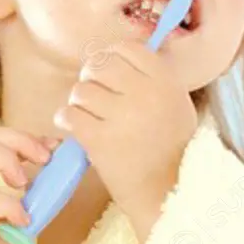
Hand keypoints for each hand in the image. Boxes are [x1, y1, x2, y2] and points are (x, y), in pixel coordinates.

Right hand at [0, 126, 58, 243]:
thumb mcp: (10, 220)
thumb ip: (28, 199)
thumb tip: (59, 180)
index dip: (22, 136)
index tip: (52, 147)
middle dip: (19, 140)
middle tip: (46, 158)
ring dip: (8, 160)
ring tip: (26, 184)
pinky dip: (7, 203)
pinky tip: (22, 220)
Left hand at [53, 42, 199, 237]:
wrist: (166, 195)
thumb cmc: (172, 152)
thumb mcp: (177, 106)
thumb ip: (154, 80)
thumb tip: (120, 55)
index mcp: (166, 82)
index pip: (127, 49)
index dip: (111, 58)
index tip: (108, 74)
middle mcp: (145, 94)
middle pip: (99, 65)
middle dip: (90, 79)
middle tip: (93, 97)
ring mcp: (122, 116)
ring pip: (81, 90)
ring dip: (79, 103)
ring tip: (88, 118)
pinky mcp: (99, 140)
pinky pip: (69, 114)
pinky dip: (66, 120)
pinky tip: (75, 129)